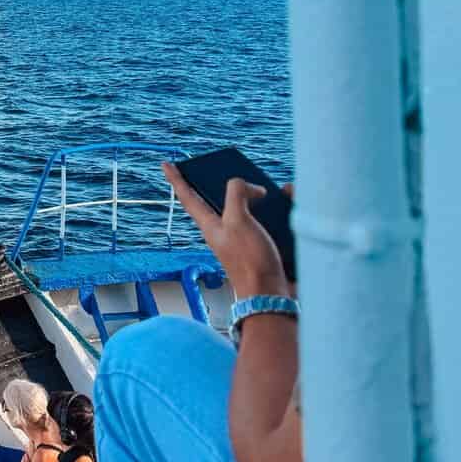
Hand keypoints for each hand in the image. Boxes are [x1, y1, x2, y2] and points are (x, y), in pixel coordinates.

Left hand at [162, 163, 292, 299]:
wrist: (272, 297)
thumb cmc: (250, 263)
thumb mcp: (237, 220)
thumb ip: (237, 193)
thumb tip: (252, 187)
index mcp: (211, 225)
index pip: (188, 197)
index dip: (177, 179)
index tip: (166, 164)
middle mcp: (226, 230)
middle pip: (223, 199)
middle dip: (234, 183)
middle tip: (240, 171)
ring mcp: (246, 239)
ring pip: (253, 208)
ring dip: (267, 197)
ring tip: (281, 190)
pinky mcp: (266, 245)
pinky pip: (274, 221)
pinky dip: (284, 211)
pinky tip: (294, 205)